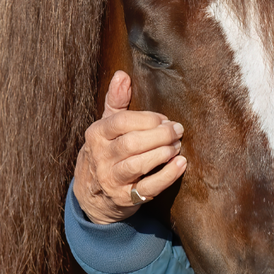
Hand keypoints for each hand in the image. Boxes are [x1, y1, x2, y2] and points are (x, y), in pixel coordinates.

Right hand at [72, 71, 186, 223]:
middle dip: (159, 135)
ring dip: (162, 153)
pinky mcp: (125, 198)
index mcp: (97, 134)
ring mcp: (111, 179)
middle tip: (178, 131)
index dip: (147, 119)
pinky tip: (180, 164)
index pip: (122, 122)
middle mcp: (101, 157)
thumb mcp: (106, 126)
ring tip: (177, 146)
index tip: (164, 119)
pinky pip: (147, 188)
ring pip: (138, 164)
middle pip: (132, 143)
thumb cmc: (107, 151)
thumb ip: (116, 101)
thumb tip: (122, 75)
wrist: (93, 194)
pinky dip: (166, 176)